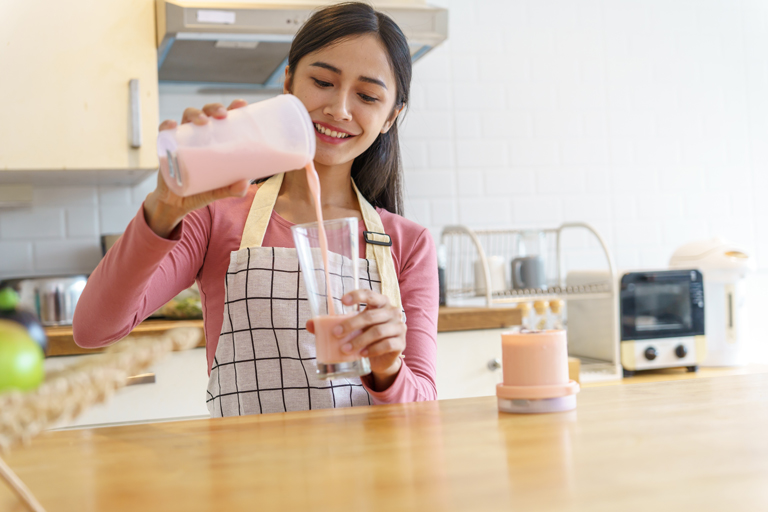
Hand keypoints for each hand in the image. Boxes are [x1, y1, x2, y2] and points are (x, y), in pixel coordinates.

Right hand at [144, 100, 250, 237]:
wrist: (176, 203)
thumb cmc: (201, 191)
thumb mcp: (218, 191)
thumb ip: (231, 189)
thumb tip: (245, 184)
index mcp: (215, 140)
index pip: (224, 118)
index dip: (232, 107)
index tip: (241, 104)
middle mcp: (199, 135)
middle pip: (206, 112)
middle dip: (214, 108)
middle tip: (222, 115)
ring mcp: (183, 139)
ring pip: (187, 117)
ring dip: (195, 114)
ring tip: (203, 122)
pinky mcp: (167, 148)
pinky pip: (165, 132)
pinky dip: (167, 126)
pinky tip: (172, 125)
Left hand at [307, 289, 405, 390]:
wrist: (383, 357)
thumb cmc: (366, 336)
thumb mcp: (352, 329)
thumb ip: (333, 325)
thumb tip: (309, 325)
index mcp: (380, 302)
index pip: (370, 294)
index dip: (357, 295)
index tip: (342, 301)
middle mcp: (392, 311)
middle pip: (370, 315)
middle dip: (351, 324)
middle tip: (336, 334)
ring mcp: (399, 327)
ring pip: (378, 331)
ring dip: (360, 340)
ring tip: (346, 349)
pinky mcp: (401, 343)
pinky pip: (387, 344)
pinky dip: (373, 349)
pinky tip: (363, 354)